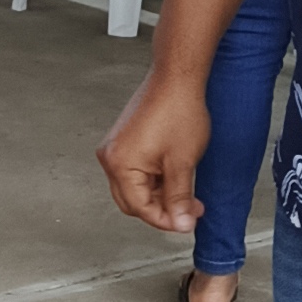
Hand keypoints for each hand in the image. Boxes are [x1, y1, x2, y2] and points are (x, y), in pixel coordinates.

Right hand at [99, 69, 212, 235]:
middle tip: (190, 210)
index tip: (187, 223)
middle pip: (133, 201)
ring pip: (136, 186)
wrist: (177, 77)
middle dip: (162, 209)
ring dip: (161, 194)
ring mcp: (116, 147)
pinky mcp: (125, 139)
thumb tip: (180, 223)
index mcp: (120, 165)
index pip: (140, 208)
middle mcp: (111, 157)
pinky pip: (136, 170)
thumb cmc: (178, 110)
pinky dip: (156, 178)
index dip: (166, 220)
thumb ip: (179, 198)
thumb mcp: (183, 163)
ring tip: (188, 193)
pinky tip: (176, 176)